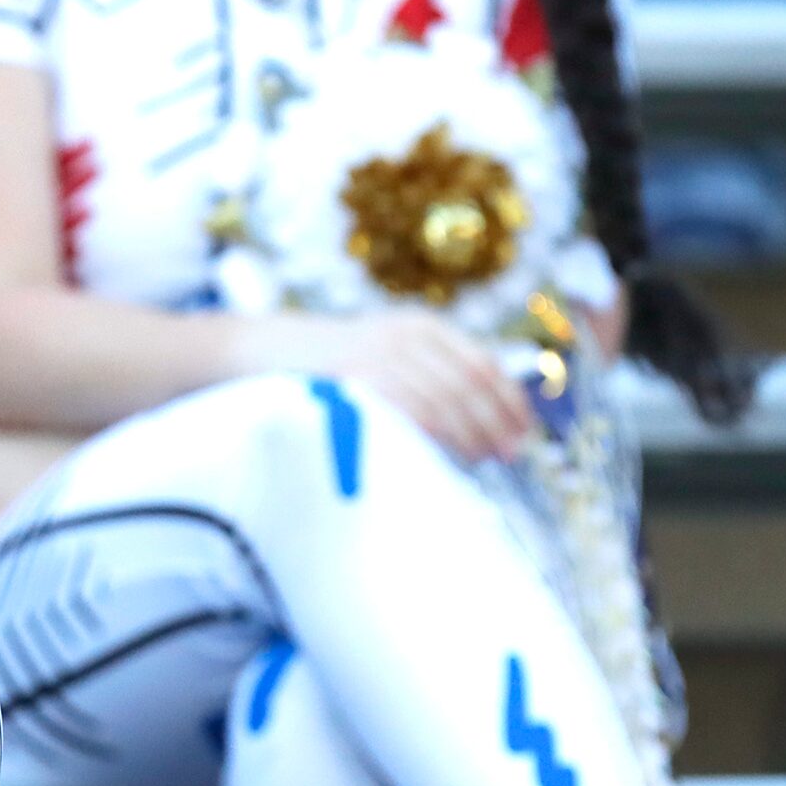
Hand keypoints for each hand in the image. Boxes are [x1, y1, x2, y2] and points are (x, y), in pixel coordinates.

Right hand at [263, 309, 533, 464]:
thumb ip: (428, 375)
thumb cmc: (329, 369)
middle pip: (469, 383)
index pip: (483, 363)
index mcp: (422, 327)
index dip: (509, 400)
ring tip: (480, 459)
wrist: (262, 353)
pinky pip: (408, 408)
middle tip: (508, 454)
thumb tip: (483, 418)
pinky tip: (443, 452)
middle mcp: (406, 334)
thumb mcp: (386, 356)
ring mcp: (379, 353)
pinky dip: (432, 433)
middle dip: (494, 422)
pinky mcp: (355, 376)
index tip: (522, 431)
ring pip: (444, 398)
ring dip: (468, 433)